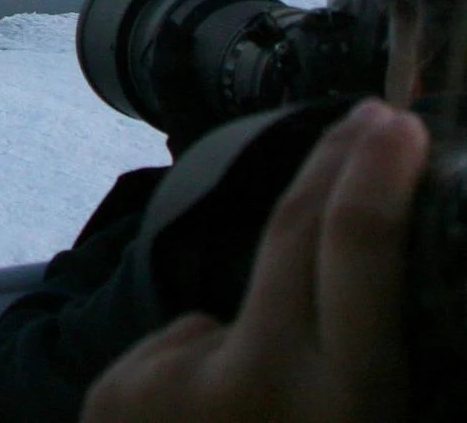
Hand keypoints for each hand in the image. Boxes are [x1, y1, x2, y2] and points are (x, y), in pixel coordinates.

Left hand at [82, 99, 427, 422]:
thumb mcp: (350, 416)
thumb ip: (354, 355)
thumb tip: (363, 273)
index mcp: (346, 397)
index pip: (353, 250)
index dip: (372, 176)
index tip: (394, 121)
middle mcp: (261, 377)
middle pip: (293, 231)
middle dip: (335, 165)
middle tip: (371, 120)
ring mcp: (180, 379)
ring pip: (229, 316)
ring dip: (245, 346)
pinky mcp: (120, 388)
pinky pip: (178, 356)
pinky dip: (193, 379)